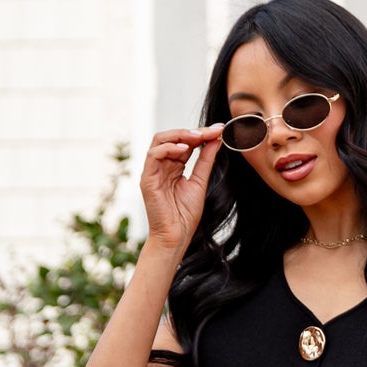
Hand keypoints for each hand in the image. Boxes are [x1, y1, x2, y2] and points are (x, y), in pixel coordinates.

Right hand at [140, 125, 224, 255]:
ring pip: (160, 140)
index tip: (219, 129)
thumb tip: (216, 140)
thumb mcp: (200, 181)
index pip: (185, 142)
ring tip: (198, 136)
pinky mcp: (147, 178)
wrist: (176, 236)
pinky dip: (168, 148)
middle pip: (171, 137)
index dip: (201, 134)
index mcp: (173, 166)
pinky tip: (184, 150)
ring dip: (180, 135)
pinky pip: (153, 155)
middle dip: (191, 131)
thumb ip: (206, 160)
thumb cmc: (185, 215)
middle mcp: (161, 165)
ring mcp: (153, 171)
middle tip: (210, 131)